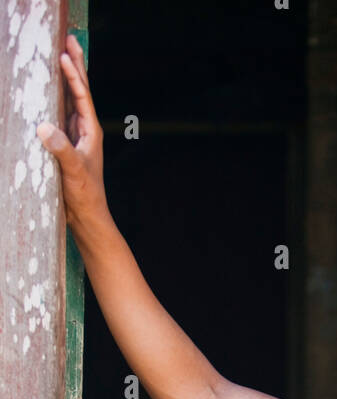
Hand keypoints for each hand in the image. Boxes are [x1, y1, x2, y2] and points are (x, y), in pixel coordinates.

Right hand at [36, 34, 107, 233]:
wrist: (87, 218)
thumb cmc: (85, 196)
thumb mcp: (73, 171)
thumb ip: (61, 149)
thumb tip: (44, 127)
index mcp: (91, 132)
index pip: (82, 96)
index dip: (73, 74)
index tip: (63, 53)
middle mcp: (85, 131)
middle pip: (79, 91)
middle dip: (74, 66)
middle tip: (68, 41)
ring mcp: (76, 137)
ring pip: (69, 101)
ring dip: (65, 79)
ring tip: (59, 57)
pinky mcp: (67, 146)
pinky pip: (60, 115)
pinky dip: (55, 100)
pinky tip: (49, 92)